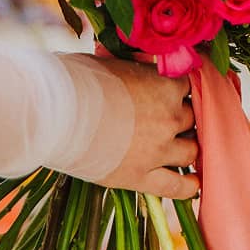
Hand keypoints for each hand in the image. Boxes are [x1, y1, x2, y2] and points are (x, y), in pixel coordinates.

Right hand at [75, 56, 196, 201]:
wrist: (55, 113)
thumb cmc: (78, 79)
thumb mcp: (114, 62)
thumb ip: (136, 69)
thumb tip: (142, 65)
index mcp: (165, 85)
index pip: (189, 87)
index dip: (179, 92)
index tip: (171, 95)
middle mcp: (169, 117)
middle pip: (191, 119)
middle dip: (181, 119)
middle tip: (165, 121)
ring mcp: (158, 149)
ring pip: (190, 151)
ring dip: (186, 148)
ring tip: (178, 149)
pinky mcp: (140, 177)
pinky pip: (177, 186)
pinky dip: (189, 187)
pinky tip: (194, 185)